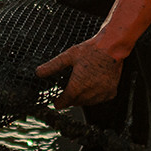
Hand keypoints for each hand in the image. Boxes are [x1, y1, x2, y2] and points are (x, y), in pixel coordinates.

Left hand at [35, 0, 150, 107]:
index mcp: (77, 87)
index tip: (56, 101)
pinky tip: (93, 86)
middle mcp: (89, 94)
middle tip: (69, 89)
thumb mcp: (68, 56)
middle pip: (75, 103)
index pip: (64, 103)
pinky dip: (95, 96)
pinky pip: (99, 99)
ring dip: (83, 98)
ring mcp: (101, 94)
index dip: (59, 102)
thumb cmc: (91, 50)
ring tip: (81, 86)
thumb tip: (38, 72)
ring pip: (87, 102)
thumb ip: (52, 66)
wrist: (112, 48)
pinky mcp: (111, 93)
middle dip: (71, 98)